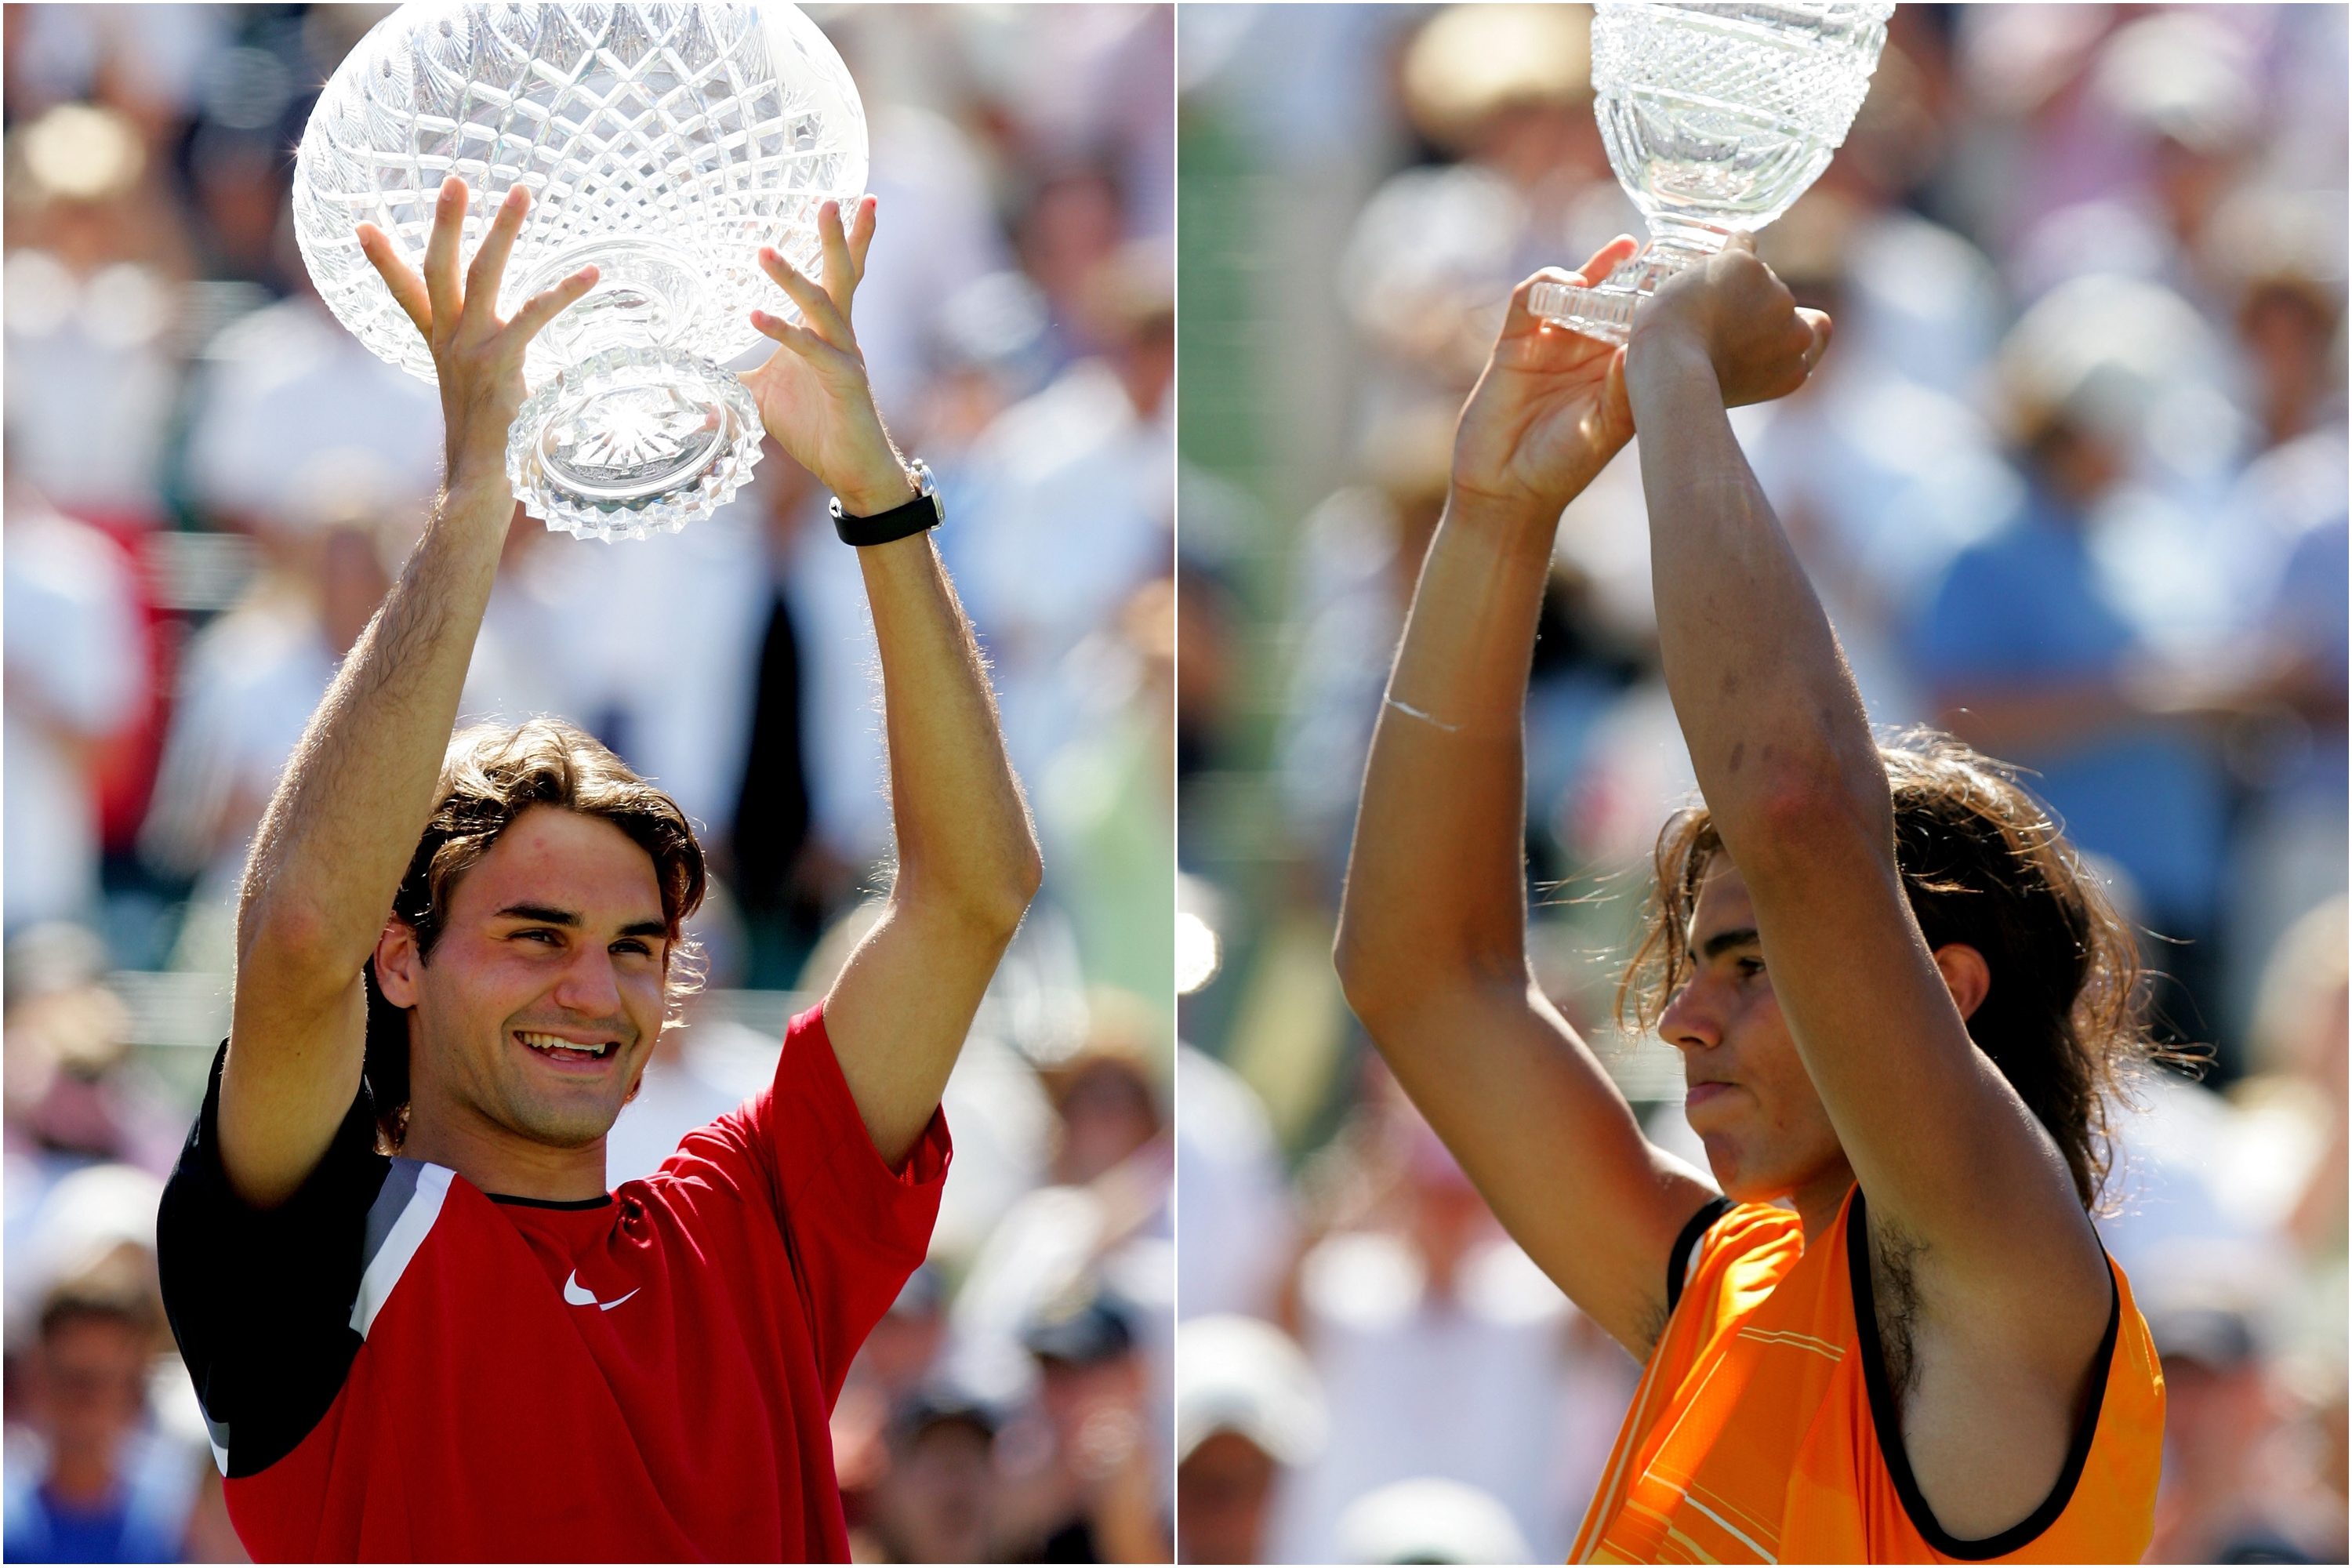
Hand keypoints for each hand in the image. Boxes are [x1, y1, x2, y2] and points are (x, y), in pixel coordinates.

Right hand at [357, 178, 597, 496]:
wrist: (481, 487)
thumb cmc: (491, 447)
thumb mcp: (485, 400)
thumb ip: (499, 377)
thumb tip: (523, 376)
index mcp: (440, 347)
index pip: (405, 296)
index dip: (383, 261)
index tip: (361, 225)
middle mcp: (449, 343)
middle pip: (438, 269)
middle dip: (445, 222)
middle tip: (454, 178)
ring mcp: (471, 350)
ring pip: (482, 275)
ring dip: (502, 230)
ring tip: (522, 191)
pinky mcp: (499, 363)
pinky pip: (532, 314)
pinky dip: (563, 291)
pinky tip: (593, 274)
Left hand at [741, 197, 914, 515]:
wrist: (853, 470)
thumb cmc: (814, 427)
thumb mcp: (758, 398)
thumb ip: (726, 382)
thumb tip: (681, 384)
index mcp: (824, 330)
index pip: (829, 275)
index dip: (825, 242)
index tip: (820, 201)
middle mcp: (840, 335)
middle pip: (841, 274)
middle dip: (836, 236)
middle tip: (827, 197)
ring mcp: (845, 357)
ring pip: (822, 306)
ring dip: (792, 278)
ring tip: (764, 251)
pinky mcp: (845, 383)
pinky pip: (812, 351)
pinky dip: (783, 332)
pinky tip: (755, 315)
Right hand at [1450, 237, 1642, 523]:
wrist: (1507, 489)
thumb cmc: (1565, 465)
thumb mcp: (1607, 426)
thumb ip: (1625, 387)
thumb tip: (1642, 345)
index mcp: (1616, 368)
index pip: (1643, 319)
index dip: (1663, 294)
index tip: (1692, 271)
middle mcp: (1587, 350)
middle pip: (1614, 294)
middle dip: (1637, 268)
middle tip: (1663, 243)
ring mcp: (1550, 343)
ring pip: (1575, 288)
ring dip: (1598, 267)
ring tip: (1625, 251)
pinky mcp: (1514, 345)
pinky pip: (1528, 301)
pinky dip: (1544, 284)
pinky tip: (1566, 280)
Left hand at [1627, 233, 1828, 408]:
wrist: (1666, 365)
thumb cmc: (1687, 382)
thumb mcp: (1736, 382)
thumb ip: (1759, 357)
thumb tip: (1783, 317)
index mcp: (1793, 370)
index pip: (1818, 329)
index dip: (1801, 318)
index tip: (1777, 320)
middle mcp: (1795, 335)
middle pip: (1778, 301)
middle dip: (1750, 304)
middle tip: (1709, 325)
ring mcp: (1776, 298)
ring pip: (1758, 275)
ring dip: (1733, 285)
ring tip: (1695, 312)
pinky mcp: (1749, 269)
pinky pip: (1742, 244)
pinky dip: (1728, 251)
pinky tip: (1707, 268)